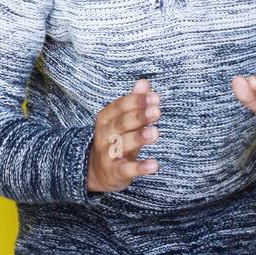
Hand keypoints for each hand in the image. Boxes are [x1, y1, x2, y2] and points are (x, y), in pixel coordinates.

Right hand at [86, 78, 160, 192]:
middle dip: (139, 117)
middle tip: (156, 112)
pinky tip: (154, 164)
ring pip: (122, 144)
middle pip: (121, 124)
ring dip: (139, 138)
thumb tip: (144, 82)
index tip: (155, 98)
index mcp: (105, 118)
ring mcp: (108, 154)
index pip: (119, 106)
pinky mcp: (115, 172)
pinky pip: (126, 169)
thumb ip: (134, 103)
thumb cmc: (115, 139)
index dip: (136, 101)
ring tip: (155, 132)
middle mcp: (104, 135)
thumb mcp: (123, 120)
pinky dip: (140, 167)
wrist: (99, 170)